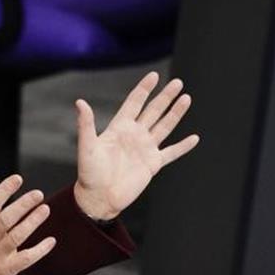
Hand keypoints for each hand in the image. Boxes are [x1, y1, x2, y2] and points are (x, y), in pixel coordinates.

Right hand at [0, 176, 55, 274]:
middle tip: (38, 193)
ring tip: (45, 209)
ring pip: (18, 236)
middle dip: (23, 205)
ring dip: (33, 222)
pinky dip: (40, 250)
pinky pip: (26, 259)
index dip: (4, 190)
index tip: (17, 179)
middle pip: (7, 219)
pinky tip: (51, 241)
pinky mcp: (7, 270)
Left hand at [73, 71, 199, 219]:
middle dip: (165, 96)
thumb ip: (86, 125)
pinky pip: (172, 153)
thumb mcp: (87, 147)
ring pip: (165, 126)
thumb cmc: (89, 173)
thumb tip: (80, 102)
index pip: (134, 103)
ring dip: (176, 113)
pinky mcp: (153, 164)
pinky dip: (183, 146)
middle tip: (177, 82)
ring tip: (186, 98)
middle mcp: (134, 135)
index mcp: (119, 128)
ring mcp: (145, 149)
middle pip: (153, 111)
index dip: (144, 89)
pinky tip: (194, 138)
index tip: (154, 76)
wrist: (99, 198)